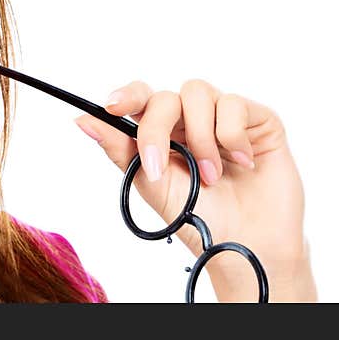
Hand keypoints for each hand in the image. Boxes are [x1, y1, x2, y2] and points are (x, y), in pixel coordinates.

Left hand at [74, 79, 316, 300]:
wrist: (247, 246)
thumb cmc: (199, 218)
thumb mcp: (151, 184)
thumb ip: (119, 148)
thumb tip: (81, 120)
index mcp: (164, 131)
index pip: (141, 98)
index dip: (126, 95)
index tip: (111, 106)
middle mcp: (191, 119)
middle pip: (165, 97)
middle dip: (156, 130)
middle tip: (159, 167)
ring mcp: (224, 117)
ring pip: (198, 93)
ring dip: (199, 138)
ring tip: (210, 176)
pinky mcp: (257, 120)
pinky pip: (234, 104)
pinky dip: (231, 136)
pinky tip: (242, 163)